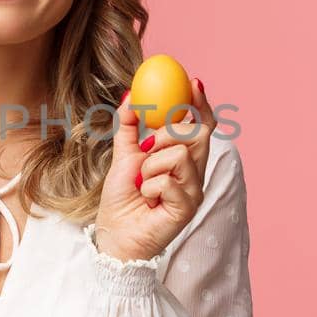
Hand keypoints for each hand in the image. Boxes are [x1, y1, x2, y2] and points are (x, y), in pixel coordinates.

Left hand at [92, 78, 215, 261]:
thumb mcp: (123, 155)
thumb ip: (128, 126)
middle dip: (168, 133)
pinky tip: (147, 198)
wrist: (113, 234)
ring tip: (143, 182)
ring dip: (151, 165)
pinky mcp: (187, 208)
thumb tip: (130, 94)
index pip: (203, 126)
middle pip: (198, 134)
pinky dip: (150, 185)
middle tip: (147, 147)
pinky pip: (169, 180)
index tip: (193, 82)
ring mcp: (194, 191)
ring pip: (181, 155)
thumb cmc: (121, 199)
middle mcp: (195, 173)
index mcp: (184, 158)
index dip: (201, 104)